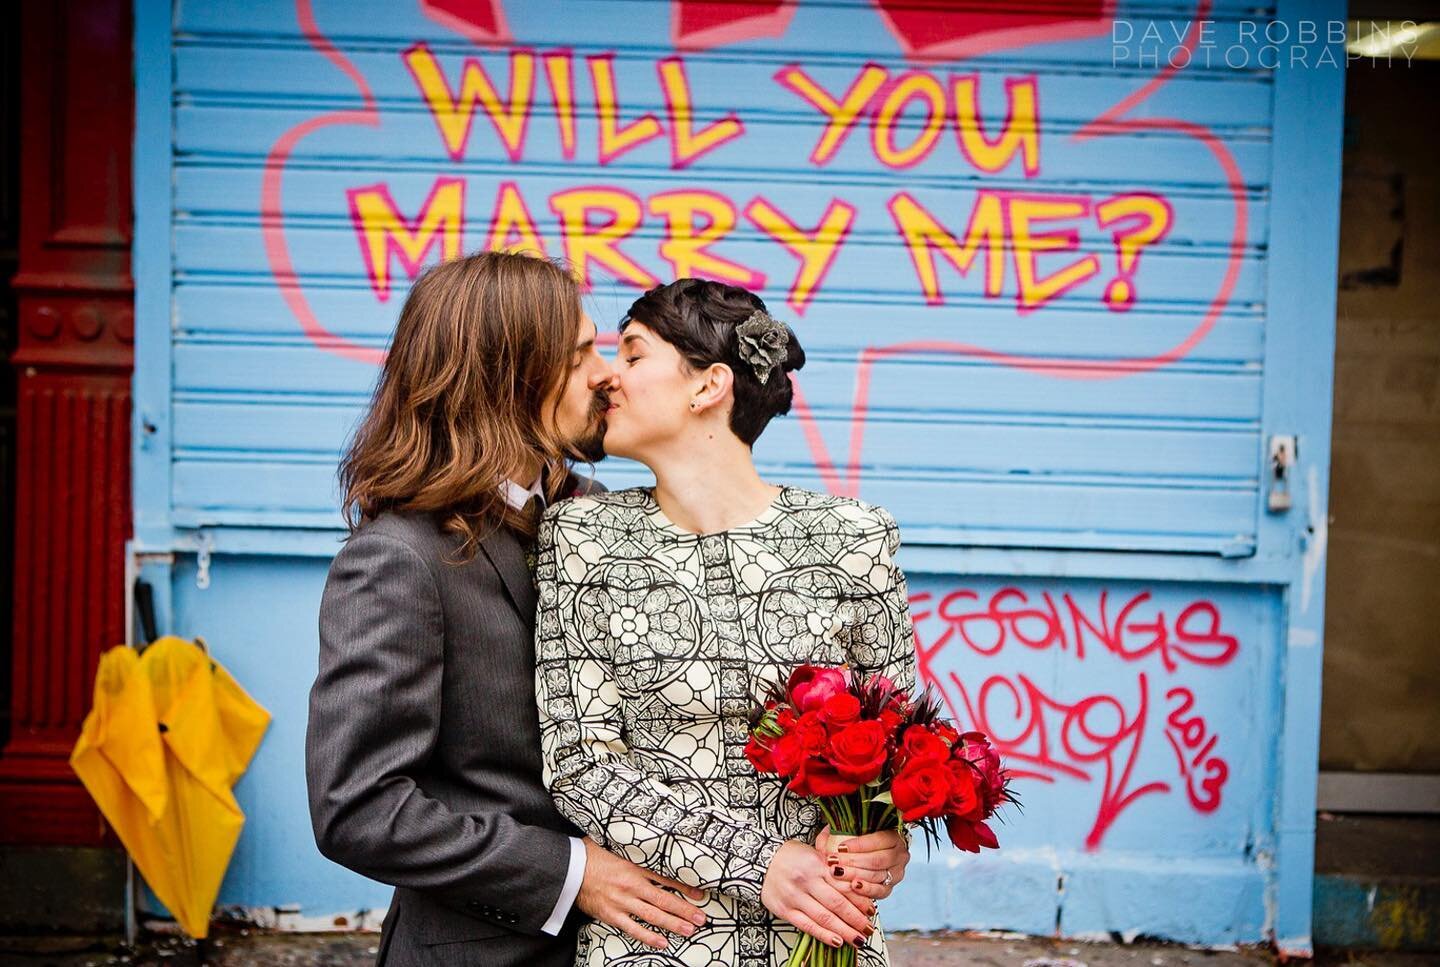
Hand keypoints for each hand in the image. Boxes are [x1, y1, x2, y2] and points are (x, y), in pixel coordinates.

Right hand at [575, 838, 707, 949]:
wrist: (567, 869)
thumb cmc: (589, 855)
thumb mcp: (614, 845)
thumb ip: (632, 849)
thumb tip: (647, 838)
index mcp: (634, 866)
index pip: (665, 878)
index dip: (684, 887)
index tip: (699, 894)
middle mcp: (631, 885)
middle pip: (664, 899)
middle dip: (685, 910)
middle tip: (701, 918)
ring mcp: (621, 901)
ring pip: (652, 915)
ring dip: (673, 924)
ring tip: (689, 930)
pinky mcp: (611, 914)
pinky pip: (632, 929)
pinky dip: (648, 936)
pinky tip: (662, 942)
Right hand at [761, 840, 874, 950]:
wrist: (761, 860)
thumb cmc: (791, 856)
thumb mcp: (814, 851)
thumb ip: (835, 863)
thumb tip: (858, 872)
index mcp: (817, 864)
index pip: (843, 884)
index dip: (859, 900)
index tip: (871, 910)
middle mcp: (807, 881)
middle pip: (837, 904)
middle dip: (856, 919)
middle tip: (869, 928)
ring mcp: (795, 897)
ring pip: (824, 918)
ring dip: (844, 931)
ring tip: (858, 939)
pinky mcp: (785, 910)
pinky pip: (807, 926)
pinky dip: (823, 935)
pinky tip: (837, 942)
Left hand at [815, 826, 909, 901]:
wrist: (870, 853)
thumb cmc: (859, 839)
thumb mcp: (851, 830)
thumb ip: (838, 832)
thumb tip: (824, 840)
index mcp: (894, 836)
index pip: (878, 840)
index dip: (859, 845)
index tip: (840, 847)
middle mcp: (899, 855)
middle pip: (877, 860)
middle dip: (853, 861)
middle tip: (834, 862)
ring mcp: (896, 873)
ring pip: (877, 876)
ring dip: (855, 875)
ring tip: (837, 873)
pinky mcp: (889, 888)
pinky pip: (880, 892)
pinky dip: (866, 890)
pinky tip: (853, 887)